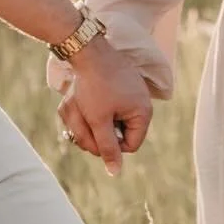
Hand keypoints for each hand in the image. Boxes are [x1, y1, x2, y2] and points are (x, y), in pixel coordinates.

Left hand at [57, 36, 152, 176]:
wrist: (87, 50)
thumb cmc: (94, 86)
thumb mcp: (98, 120)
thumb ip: (107, 147)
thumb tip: (116, 172)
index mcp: (143, 113)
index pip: (129, 146)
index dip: (109, 145)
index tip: (93, 132)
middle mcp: (142, 104)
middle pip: (120, 133)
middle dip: (99, 131)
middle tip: (81, 120)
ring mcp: (133, 94)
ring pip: (112, 120)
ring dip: (94, 119)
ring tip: (81, 107)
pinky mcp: (122, 85)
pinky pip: (110, 106)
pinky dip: (96, 107)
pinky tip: (86, 98)